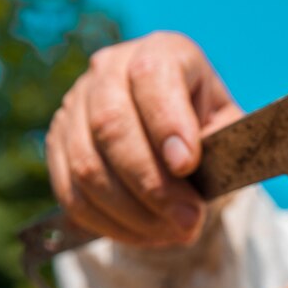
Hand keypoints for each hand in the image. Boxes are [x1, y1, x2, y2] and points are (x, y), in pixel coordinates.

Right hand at [46, 32, 242, 246]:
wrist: (177, 136)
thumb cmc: (210, 130)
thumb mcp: (230, 129)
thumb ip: (220, 144)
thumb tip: (191, 171)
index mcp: (162, 52)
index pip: (152, 77)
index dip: (166, 123)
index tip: (186, 165)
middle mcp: (110, 69)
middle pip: (111, 125)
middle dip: (152, 184)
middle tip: (188, 221)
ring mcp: (76, 105)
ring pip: (87, 166)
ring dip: (133, 213)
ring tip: (174, 233)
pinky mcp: (57, 143)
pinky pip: (72, 193)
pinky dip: (110, 223)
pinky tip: (147, 234)